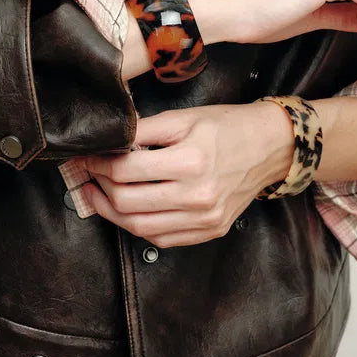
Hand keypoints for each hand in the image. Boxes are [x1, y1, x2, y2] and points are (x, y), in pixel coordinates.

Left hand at [80, 101, 293, 247]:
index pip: (125, 171)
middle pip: (127, 202)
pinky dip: (138, 227)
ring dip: (111, 212)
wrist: (270, 147)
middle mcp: (197, 195)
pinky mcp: (210, 231)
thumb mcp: (183, 118)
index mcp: (190, 161)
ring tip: (97, 195)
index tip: (86, 157)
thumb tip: (108, 140)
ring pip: (140, 227)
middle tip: (86, 175)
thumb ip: (143, 130)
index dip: (97, 164)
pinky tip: (127, 211)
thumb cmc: (226, 127)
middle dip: (98, 188)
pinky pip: (162, 239)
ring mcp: (204, 218)